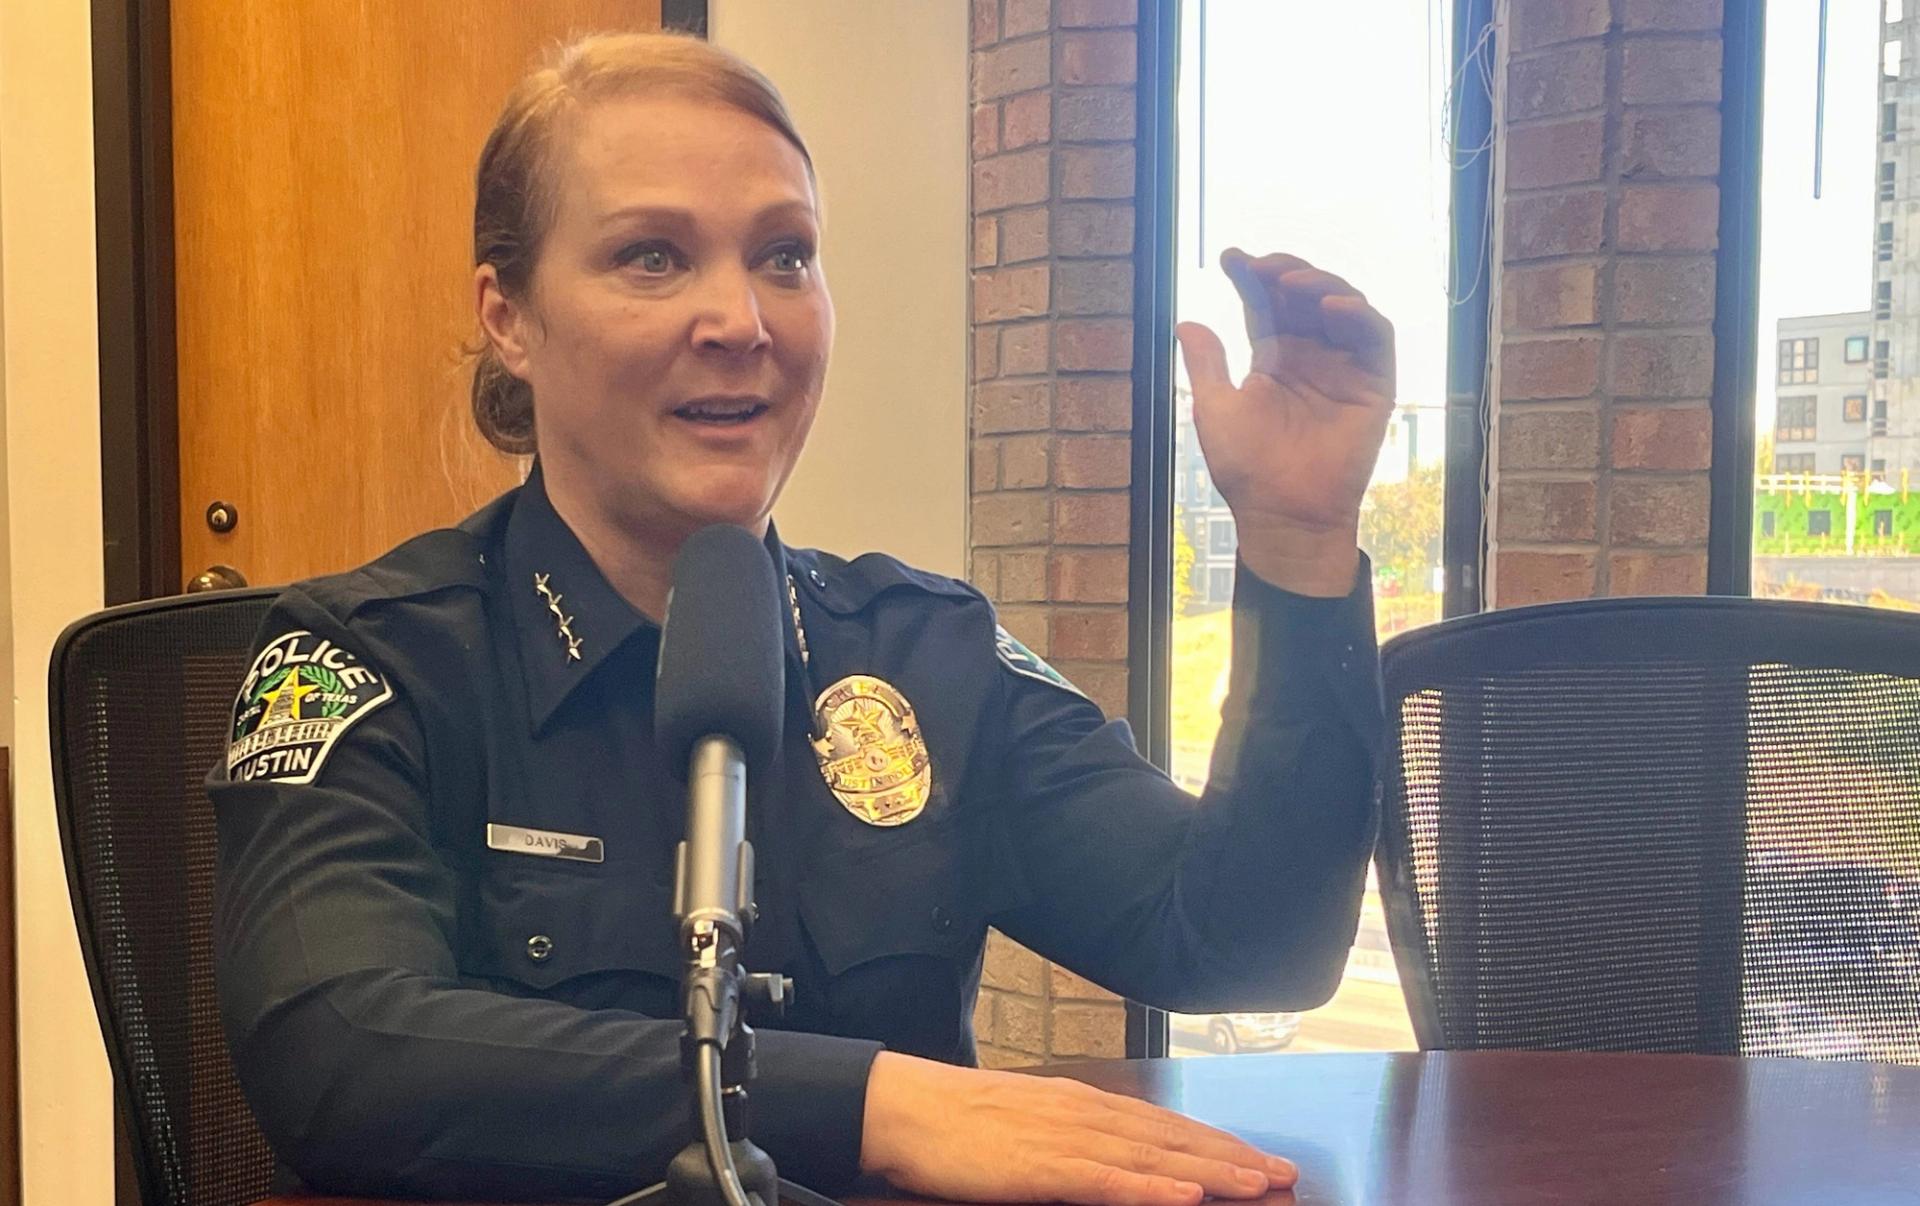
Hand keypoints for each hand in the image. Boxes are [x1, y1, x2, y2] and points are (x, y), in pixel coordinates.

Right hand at [859, 1051, 1297, 1205]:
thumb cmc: (958, 1123)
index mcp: (1082, 1105)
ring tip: (1257, 1183)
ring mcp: (1066, 1138)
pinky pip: (1107, 1181)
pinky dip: (1150, 1189)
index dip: (1215, 1142)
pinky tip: (1186, 1197)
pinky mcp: (1041, 1167)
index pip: (1164, 1125)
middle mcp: (1085, 1114)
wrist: (903, 1107)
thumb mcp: (1027, 1124)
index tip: (1259, 1158)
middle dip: (1231, 1157)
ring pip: (1153, 1158)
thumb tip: (1113, 1155)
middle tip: (1284, 1174)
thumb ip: (1073, 1138)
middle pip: (1172, 1139)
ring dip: (1210, 1172)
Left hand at [1175, 249, 1395, 597]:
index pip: (1265, 304)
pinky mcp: (1374, 384)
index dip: (1252, 277)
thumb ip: (1207, 364)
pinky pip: (1375, 337)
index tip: (1230, 257)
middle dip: (1285, 272)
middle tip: (1262, 265)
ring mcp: (1345, 367)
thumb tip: (1186, 321)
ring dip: (1320, 285)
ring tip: (1290, 280)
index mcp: (1273, 359)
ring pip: (1342, 306)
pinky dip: (1358, 314)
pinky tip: (1330, 307)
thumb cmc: (1247, 470)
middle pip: (1304, 296)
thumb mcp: (1215, 409)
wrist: (1282, 514)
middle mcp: (1311, 356)